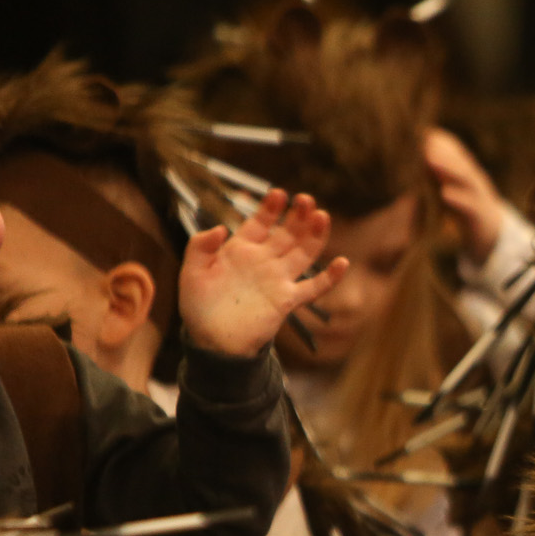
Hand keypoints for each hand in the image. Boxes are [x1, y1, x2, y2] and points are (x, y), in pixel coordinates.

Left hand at [178, 189, 348, 358]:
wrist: (211, 341)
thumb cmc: (199, 306)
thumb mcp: (192, 272)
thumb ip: (200, 247)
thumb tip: (220, 228)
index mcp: (241, 250)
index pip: (260, 223)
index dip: (270, 209)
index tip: (278, 194)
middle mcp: (264, 261)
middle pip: (287, 233)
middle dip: (297, 216)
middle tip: (305, 200)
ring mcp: (278, 280)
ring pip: (303, 253)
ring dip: (314, 236)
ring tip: (322, 216)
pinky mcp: (288, 300)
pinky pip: (314, 287)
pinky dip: (330, 277)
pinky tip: (342, 263)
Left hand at [424, 127, 507, 263]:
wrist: (492, 236)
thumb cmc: (466, 210)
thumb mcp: (452, 188)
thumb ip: (437, 173)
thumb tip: (417, 155)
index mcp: (465, 173)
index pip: (454, 153)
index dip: (441, 142)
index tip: (421, 131)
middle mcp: (474, 181)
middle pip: (459, 162)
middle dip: (441, 150)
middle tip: (423, 140)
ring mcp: (480, 197)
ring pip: (465, 179)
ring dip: (448, 168)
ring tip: (429, 159)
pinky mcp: (480, 217)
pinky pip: (470, 206)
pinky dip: (458, 199)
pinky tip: (444, 193)